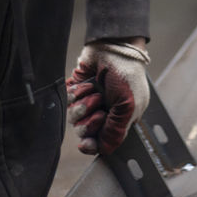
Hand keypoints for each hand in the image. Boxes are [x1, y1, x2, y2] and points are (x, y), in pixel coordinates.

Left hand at [65, 40, 150, 155]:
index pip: (103, 142)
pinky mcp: (77, 90)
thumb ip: (116, 131)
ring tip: (96, 92)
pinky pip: (68, 102)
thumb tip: (103, 151)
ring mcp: (89, 101)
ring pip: (74, 118)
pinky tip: (87, 84)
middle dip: (91, 120)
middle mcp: (103, 112)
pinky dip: (76, 93)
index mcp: (120, 119)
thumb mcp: (128, 106)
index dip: (93, 144)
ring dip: (84, 104)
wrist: (112, 46)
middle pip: (86, 132)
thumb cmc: (126, 75)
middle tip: (101, 108)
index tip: (86, 144)